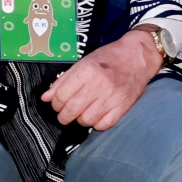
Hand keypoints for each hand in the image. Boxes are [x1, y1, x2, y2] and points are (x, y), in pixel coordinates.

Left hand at [41, 30, 160, 131]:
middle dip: (63, 116)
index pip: (61, 96)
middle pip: (71, 110)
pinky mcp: (124, 106)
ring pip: (86, 120)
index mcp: (86, 70)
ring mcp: (112, 97)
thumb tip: (45, 97)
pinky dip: (97, 124)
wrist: (137, 56)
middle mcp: (99, 84)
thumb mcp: (83, 63)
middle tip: (65, 114)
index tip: (57, 104)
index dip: (55, 104)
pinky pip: (104, 125)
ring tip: (81, 114)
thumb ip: (63, 80)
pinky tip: (96, 116)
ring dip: (80, 120)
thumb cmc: (108, 58)